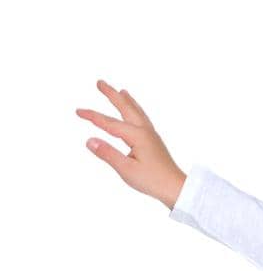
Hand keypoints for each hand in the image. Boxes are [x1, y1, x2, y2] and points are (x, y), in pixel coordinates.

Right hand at [76, 80, 186, 208]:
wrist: (177, 188)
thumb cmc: (153, 181)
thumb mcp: (126, 170)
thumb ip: (107, 154)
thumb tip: (89, 141)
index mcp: (137, 136)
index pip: (109, 123)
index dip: (92, 116)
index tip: (78, 111)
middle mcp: (145, 131)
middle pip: (126, 107)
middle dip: (112, 94)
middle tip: (100, 82)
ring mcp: (152, 135)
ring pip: (137, 111)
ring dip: (126, 100)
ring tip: (121, 91)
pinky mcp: (155, 141)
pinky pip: (143, 119)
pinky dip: (136, 110)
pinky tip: (136, 114)